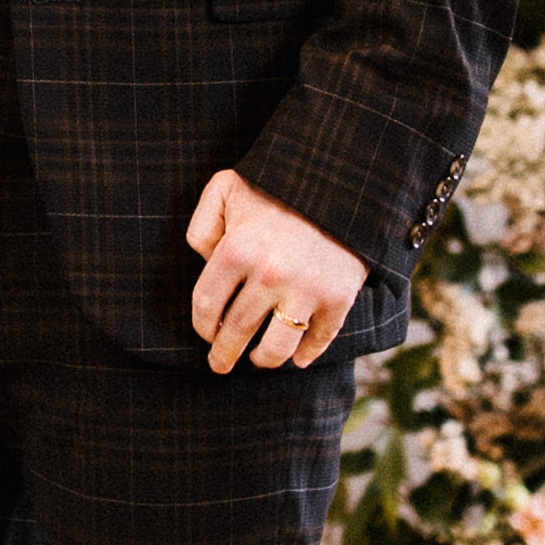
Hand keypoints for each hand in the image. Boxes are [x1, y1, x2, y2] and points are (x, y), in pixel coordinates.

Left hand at [186, 169, 364, 373]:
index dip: (203, 326)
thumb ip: (203, 226)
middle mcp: (269, 275)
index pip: (207, 306)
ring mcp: (306, 290)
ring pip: (277, 346)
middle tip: (220, 364)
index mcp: (236, 250)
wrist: (342, 180)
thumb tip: (205, 265)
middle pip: (237, 331)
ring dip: (264, 359)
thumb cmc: (276, 185)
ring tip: (259, 360)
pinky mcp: (339, 297)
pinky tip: (297, 359)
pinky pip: (319, 339)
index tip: (207, 333)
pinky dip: (307, 354)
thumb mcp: (225, 188)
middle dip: (224, 354)